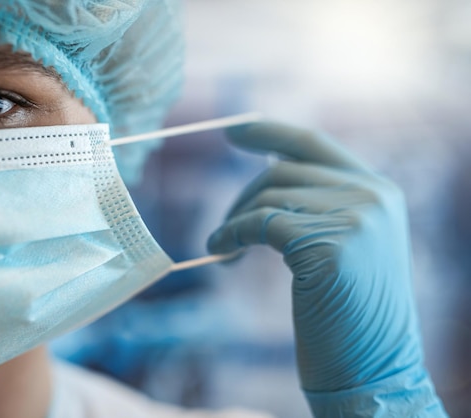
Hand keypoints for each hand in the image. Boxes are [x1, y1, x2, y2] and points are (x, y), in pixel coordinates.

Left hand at [208, 122, 445, 414]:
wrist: (373, 371)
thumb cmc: (350, 316)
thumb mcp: (347, 248)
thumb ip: (321, 208)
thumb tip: (269, 181)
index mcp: (380, 192)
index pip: (315, 145)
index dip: (271, 133)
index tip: (234, 130)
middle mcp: (373, 197)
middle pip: (283, 169)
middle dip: (243, 195)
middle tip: (224, 227)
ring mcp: (356, 218)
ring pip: (269, 195)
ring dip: (235, 219)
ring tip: (225, 246)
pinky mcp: (329, 247)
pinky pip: (260, 222)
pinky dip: (232, 234)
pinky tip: (221, 252)